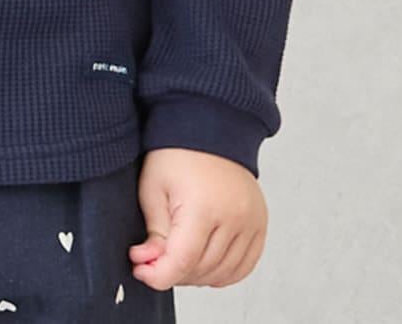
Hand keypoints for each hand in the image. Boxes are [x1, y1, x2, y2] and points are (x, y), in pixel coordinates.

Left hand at [128, 147, 266, 290]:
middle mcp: (234, 217)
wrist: (209, 127)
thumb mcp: (153, 188)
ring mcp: (252, 222)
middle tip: (153, 259)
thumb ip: (154, 233)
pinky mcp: (260, 224)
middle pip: (201, 270)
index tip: (141, 270)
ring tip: (177, 257)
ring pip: (222, 274)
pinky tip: (204, 262)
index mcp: (203, 206)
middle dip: (173, 272)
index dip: (158, 275)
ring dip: (196, 275)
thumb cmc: (177, 153)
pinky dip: (223, 273)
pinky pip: (244, 267)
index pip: (182, 261)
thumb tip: (149, 265)